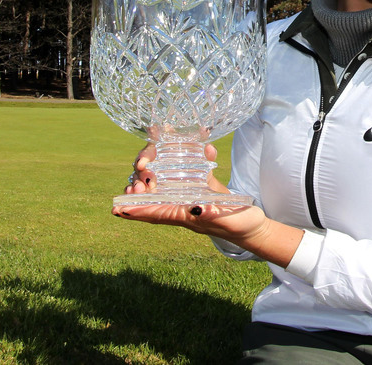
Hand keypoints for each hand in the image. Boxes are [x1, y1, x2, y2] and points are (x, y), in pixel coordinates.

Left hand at [114, 142, 300, 266]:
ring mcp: (191, 196)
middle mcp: (182, 206)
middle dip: (141, 186)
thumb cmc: (239, 225)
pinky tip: (199, 145)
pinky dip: (188, 158)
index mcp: (183, 216)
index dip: (134, 210)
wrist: (255, 226)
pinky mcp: (203, 187)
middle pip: (154, 196)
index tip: (116, 207)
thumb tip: (195, 208)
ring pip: (165, 184)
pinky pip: (188, 172)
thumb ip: (211, 214)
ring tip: (148, 162)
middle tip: (140, 172)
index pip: (153, 213)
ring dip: (155, 173)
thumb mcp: (226, 219)